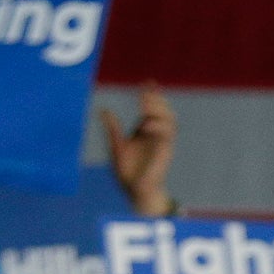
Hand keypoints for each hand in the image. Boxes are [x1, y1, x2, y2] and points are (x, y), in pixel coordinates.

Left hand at [102, 85, 177, 217]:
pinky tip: (147, 124)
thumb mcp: (116, 146)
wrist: (134, 191)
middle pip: (164, 110)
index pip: (151, 108)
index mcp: (145, 130)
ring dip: (160, 111)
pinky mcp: (164, 153)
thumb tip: (104, 110)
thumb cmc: (127, 172)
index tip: (148, 82)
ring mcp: (162, 143)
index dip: (152, 94)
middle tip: (146, 92)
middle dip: (157, 100)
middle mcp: (156, 134)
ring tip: (146, 105)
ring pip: (170, 120)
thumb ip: (113, 129)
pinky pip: (167, 136)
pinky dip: (158, 128)